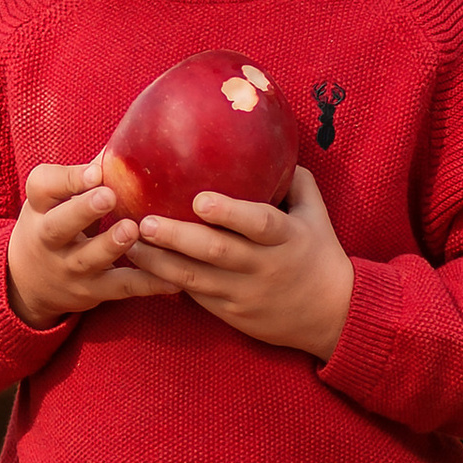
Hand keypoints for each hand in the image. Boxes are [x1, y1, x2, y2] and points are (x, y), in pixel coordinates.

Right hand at [6, 162, 156, 329]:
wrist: (30, 282)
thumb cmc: (55, 224)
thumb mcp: (57, 199)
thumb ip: (89, 174)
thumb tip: (130, 140)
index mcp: (42, 207)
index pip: (43, 187)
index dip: (67, 179)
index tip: (94, 171)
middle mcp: (50, 239)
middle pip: (59, 225)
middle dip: (83, 210)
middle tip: (109, 195)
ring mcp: (70, 268)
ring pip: (89, 259)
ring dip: (112, 245)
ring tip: (133, 229)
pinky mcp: (92, 292)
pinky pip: (120, 287)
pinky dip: (147, 284)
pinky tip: (172, 279)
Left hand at [131, 167, 355, 362]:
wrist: (333, 317)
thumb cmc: (321, 256)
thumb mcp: (317, 216)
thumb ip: (297, 182)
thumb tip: (274, 145)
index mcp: (286, 237)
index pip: (258, 223)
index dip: (229, 212)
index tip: (199, 199)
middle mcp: (264, 267)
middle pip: (217, 252)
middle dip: (177, 237)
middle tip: (143, 221)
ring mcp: (245, 293)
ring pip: (197, 279)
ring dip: (160, 262)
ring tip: (129, 244)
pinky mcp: (231, 314)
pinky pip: (196, 298)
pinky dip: (168, 283)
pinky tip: (143, 268)